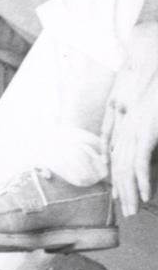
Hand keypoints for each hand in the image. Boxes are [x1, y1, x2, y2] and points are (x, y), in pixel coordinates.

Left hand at [106, 22, 157, 217]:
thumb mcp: (148, 110)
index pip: (117, 151)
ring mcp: (135, 127)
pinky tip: (144, 196)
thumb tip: (149, 141)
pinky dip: (142, 179)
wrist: (157, 58)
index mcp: (126, 117)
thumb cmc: (155, 85)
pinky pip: (141, 160)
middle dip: (122, 189)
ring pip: (127, 166)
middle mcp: (126, 124)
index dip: (117, 174)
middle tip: (125, 210)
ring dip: (130, 190)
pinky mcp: (146, 129)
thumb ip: (147, 126)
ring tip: (132, 210)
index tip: (119, 192)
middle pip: (119, 163)